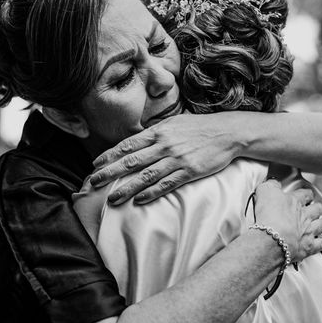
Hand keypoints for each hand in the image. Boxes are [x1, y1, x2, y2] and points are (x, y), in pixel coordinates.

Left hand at [89, 113, 240, 204]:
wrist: (227, 132)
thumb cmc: (200, 127)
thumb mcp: (174, 122)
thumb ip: (156, 132)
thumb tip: (137, 139)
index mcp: (158, 131)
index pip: (128, 144)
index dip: (110, 155)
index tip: (95, 164)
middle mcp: (164, 145)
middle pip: (131, 161)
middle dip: (110, 172)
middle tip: (93, 182)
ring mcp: (177, 159)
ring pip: (146, 175)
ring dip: (127, 188)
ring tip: (112, 198)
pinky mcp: (189, 171)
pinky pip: (167, 184)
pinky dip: (152, 192)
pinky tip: (139, 200)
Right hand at [253, 181, 321, 263]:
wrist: (271, 239)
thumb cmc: (268, 215)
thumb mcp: (265, 192)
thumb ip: (271, 184)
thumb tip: (275, 182)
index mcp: (295, 201)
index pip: (305, 194)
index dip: (306, 194)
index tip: (305, 195)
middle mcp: (305, 215)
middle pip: (317, 209)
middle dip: (316, 208)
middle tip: (313, 209)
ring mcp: (309, 231)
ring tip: (320, 223)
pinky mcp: (309, 247)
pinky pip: (321, 243)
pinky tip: (321, 241)